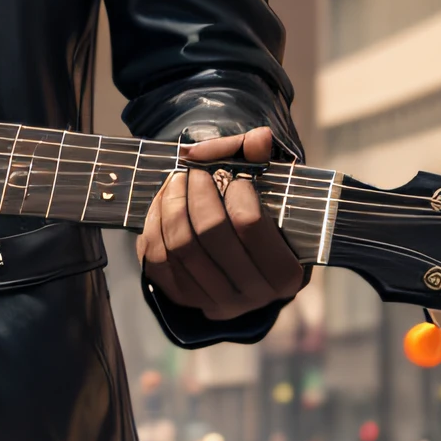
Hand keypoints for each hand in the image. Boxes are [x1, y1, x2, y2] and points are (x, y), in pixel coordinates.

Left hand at [139, 126, 306, 322]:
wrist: (243, 259)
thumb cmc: (264, 219)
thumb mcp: (273, 191)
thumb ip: (262, 161)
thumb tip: (259, 138)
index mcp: (285, 273)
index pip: (249, 222)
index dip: (236, 188)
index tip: (233, 172)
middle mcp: (253, 296)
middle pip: (211, 233)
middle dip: (198, 192)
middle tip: (195, 170)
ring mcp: (217, 302)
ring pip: (181, 247)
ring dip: (172, 204)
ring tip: (177, 180)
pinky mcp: (185, 299)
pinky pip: (157, 260)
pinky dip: (155, 225)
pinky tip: (163, 203)